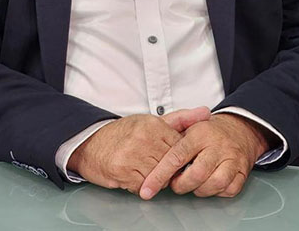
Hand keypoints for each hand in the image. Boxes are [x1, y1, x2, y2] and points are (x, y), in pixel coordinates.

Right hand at [68, 106, 210, 193]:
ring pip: (158, 177)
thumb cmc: (124, 133)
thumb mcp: (152, 121)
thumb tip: (206, 112)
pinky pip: (143, 186)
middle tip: (153, 163)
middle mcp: (144, 138)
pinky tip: (132, 174)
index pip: (180, 147)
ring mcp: (133, 155)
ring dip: (153, 178)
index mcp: (154, 124)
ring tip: (142, 167)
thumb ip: (181, 119)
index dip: (177, 156)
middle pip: (170, 164)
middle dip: (165, 168)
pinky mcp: (123, 171)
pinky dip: (140, 185)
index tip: (170, 156)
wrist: (91, 143)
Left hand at [139, 113, 272, 199]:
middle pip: (196, 174)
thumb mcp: (188, 124)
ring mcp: (231, 158)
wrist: (239, 129)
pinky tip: (210, 185)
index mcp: (200, 133)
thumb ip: (170, 132)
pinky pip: (228, 189)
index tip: (148, 189)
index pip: (176, 156)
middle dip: (181, 185)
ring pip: (214, 183)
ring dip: (200, 190)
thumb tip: (150, 143)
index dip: (160, 174)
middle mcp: (217, 145)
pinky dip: (217, 192)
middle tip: (176, 184)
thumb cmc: (208, 131)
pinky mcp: (242, 171)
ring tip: (194, 184)